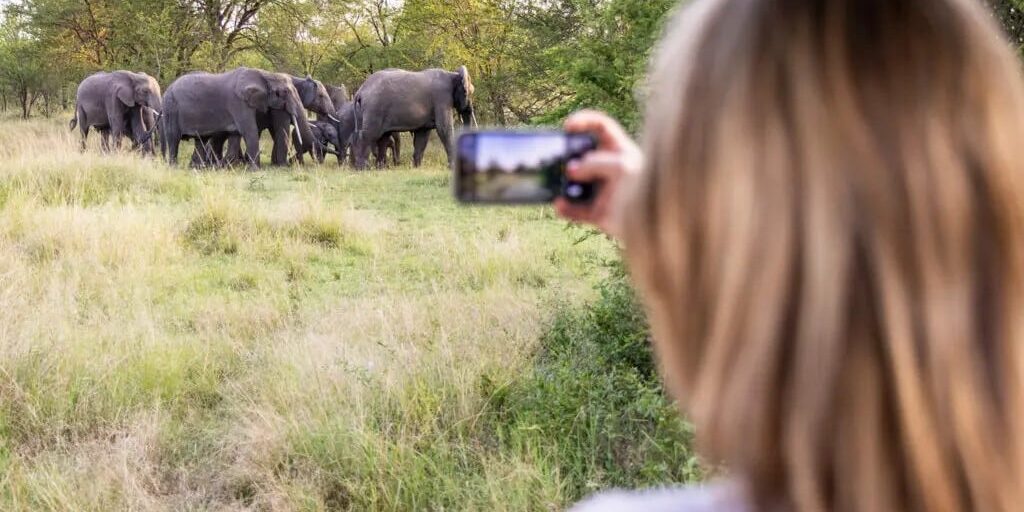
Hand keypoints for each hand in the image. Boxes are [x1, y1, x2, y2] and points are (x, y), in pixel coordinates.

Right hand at [555, 110, 642, 238]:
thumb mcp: (623, 167)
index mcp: (619, 151)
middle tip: (557, 160)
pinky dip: (565, 208)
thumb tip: (571, 171)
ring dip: (562, 184)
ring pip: (573, 184)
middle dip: (566, 156)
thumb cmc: (646, 187)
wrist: (659, 223)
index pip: (600, 127)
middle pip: (580, 156)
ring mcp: (601, 191)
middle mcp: (608, 168)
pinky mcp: (597, 212)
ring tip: (555, 184)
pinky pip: (575, 210)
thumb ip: (596, 164)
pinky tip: (559, 205)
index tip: (567, 126)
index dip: (584, 121)